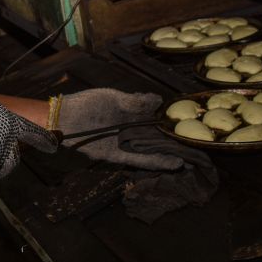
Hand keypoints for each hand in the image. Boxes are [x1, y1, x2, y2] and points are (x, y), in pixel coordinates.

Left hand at [52, 88, 181, 170]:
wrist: (65, 118)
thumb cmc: (87, 104)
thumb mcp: (114, 98)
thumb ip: (137, 102)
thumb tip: (159, 100)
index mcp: (130, 115)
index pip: (155, 121)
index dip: (170, 124)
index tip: (188, 126)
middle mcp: (130, 132)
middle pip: (156, 138)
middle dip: (174, 142)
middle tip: (196, 146)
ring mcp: (124, 145)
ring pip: (151, 151)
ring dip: (170, 154)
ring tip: (191, 158)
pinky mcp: (118, 156)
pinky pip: (140, 160)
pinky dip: (157, 162)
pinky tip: (175, 163)